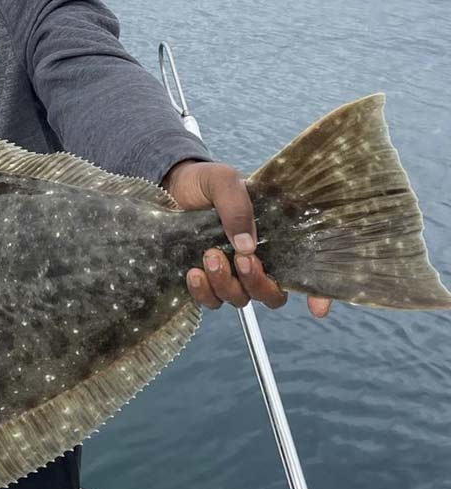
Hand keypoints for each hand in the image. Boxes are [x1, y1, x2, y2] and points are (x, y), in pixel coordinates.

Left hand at [162, 160, 330, 317]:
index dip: (317, 295)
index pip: (303, 272)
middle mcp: (256, 262)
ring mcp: (230, 275)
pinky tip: (193, 272)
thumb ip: (238, 206)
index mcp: (273, 238)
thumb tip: (247, 245)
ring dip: (226, 284)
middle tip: (241, 259)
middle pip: (271, 295)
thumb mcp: (223, 181)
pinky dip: (203, 292)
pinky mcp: (204, 281)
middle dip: (258, 282)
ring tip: (210, 255)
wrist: (170, 188)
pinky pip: (210, 301)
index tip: (318, 307)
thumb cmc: (204, 183)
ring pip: (240, 299)